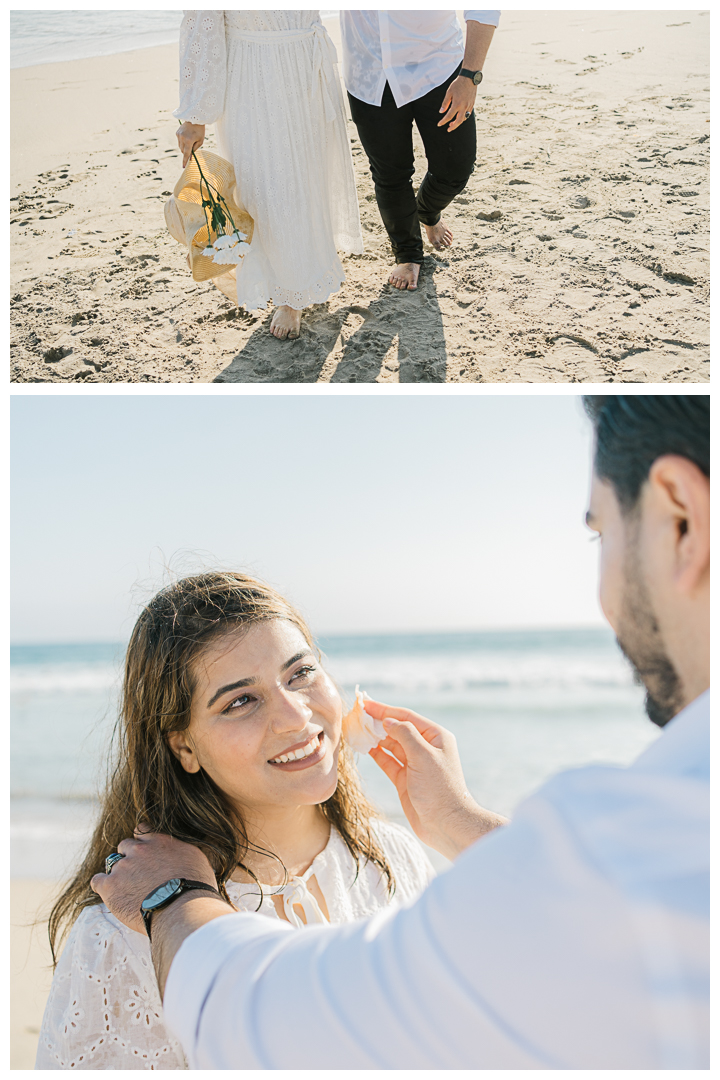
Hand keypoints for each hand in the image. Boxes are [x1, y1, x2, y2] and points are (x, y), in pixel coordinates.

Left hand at [90, 826, 217, 934]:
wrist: (182, 909)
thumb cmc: (195, 887)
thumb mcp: (196, 859)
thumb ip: (181, 850)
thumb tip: (181, 853)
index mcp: (159, 841)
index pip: (142, 830)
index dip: (142, 842)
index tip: (145, 853)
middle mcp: (139, 850)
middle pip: (125, 846)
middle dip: (129, 858)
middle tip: (137, 875)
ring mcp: (123, 867)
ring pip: (112, 864)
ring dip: (118, 874)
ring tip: (127, 889)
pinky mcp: (110, 886)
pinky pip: (98, 881)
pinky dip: (102, 886)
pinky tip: (110, 894)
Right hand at [176, 122, 205, 167]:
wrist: (195, 118)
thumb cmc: (200, 130)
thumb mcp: (200, 141)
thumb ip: (195, 149)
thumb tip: (190, 157)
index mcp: (189, 141)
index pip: (186, 153)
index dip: (185, 160)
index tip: (183, 167)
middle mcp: (182, 138)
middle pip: (183, 151)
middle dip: (186, 152)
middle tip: (191, 150)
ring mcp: (179, 135)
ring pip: (180, 147)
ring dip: (184, 147)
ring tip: (190, 141)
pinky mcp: (177, 133)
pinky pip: (179, 141)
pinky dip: (182, 142)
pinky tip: (187, 137)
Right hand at [365, 699, 507, 859]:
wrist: (445, 824)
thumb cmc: (439, 788)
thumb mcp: (423, 755)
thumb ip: (405, 734)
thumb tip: (388, 721)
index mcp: (435, 736)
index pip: (406, 717)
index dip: (385, 710)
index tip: (365, 704)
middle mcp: (425, 747)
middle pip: (397, 729)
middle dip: (378, 722)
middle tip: (356, 716)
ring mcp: (414, 764)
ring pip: (391, 744)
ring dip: (375, 737)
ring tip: (356, 729)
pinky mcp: (405, 779)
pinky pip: (388, 761)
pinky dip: (376, 753)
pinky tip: (364, 747)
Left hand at [438, 76, 476, 132]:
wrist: (470, 78)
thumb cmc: (458, 84)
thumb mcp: (449, 92)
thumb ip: (445, 103)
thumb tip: (441, 112)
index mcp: (456, 104)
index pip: (449, 116)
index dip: (443, 121)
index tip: (439, 124)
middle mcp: (463, 107)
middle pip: (458, 121)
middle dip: (453, 127)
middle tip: (448, 129)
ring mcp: (469, 106)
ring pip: (464, 118)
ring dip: (458, 122)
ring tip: (453, 123)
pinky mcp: (472, 104)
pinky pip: (468, 114)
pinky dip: (463, 117)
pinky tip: (459, 116)